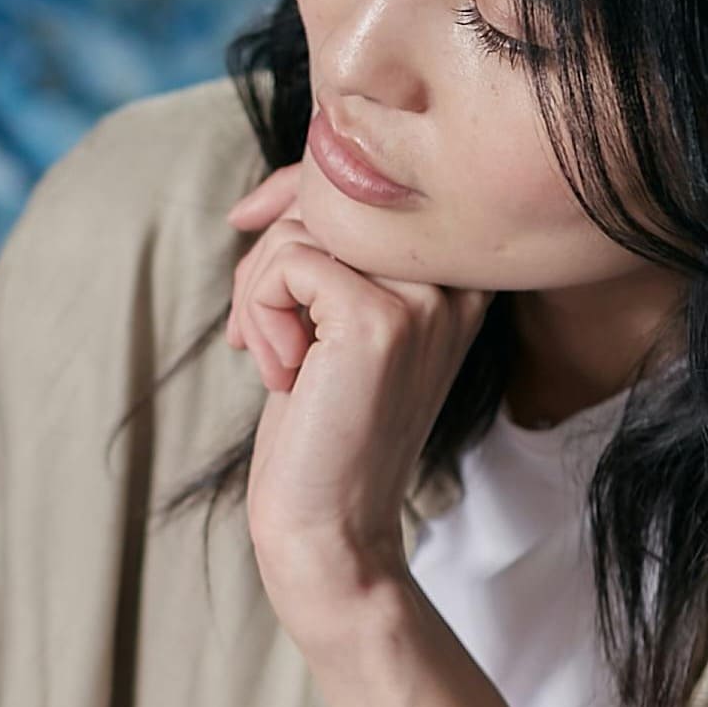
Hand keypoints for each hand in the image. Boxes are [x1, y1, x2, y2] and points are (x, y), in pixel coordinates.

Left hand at [227, 165, 490, 650]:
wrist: (329, 528)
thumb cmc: (320, 428)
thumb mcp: (329, 323)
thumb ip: (328, 250)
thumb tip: (268, 192)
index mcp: (460, 276)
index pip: (374, 179)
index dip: (298, 188)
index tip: (247, 221)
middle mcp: (459, 279)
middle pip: (335, 195)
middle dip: (270, 252)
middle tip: (257, 330)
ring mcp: (425, 298)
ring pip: (306, 226)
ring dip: (259, 289)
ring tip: (273, 358)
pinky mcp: (380, 320)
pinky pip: (289, 263)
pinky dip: (260, 310)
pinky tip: (279, 373)